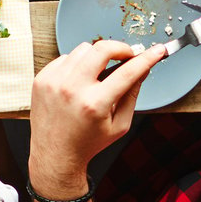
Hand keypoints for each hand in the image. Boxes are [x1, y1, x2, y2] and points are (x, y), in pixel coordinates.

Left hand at [29, 40, 167, 196]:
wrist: (55, 153)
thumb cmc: (88, 142)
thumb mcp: (119, 125)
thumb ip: (132, 94)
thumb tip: (142, 69)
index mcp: (95, 104)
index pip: (127, 72)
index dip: (147, 58)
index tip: (157, 50)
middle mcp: (72, 89)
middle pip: (101, 49)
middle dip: (120, 48)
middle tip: (127, 55)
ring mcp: (54, 81)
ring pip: (83, 49)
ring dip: (97, 56)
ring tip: (99, 74)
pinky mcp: (42, 78)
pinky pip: (65, 57)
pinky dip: (77, 64)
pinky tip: (79, 81)